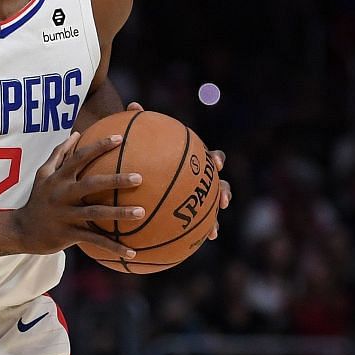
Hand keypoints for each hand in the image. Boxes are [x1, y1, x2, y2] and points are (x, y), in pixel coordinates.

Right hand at [9, 131, 143, 259]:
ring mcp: (65, 215)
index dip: (98, 147)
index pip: (79, 158)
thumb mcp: (43, 175)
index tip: (119, 138)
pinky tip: (131, 252)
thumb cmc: (38, 199)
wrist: (21, 230)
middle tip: (139, 178)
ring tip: (141, 212)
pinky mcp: (68, 234)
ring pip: (95, 213)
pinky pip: (94, 240)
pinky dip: (112, 246)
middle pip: (91, 185)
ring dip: (119, 213)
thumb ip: (59, 154)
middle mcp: (61, 195)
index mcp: (58, 178)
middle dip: (115, 180)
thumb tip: (76, 133)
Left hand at [128, 103, 228, 239]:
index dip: (216, 160)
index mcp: (193, 161)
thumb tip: (132, 105)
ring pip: (207, 209)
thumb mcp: (136, 140)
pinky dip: (186, 236)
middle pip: (217, 184)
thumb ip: (137, 124)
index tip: (216, 164)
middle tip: (221, 200)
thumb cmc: (139, 153)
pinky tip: (181, 249)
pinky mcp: (181, 214)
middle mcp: (197, 179)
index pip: (210, 157)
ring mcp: (192, 197)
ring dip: (212, 221)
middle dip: (222, 192)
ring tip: (212, 232)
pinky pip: (186, 227)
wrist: (138, 171)